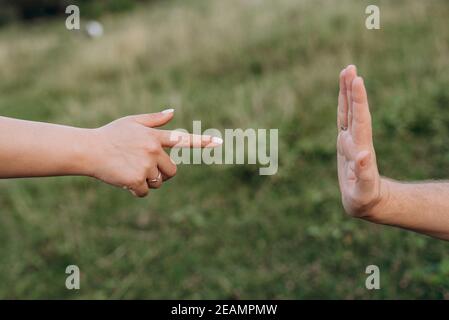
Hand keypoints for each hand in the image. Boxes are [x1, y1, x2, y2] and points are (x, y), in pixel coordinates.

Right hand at [88, 109, 219, 196]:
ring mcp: (146, 165)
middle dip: (161, 174)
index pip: (184, 140)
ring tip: (130, 171)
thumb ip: (154, 120)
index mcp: (155, 137)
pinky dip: (136, 190)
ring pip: (159, 182)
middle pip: (172, 171)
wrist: (89, 150)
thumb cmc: (110, 135)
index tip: (220, 143)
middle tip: (144, 169)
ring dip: (147, 182)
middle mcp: (154, 150)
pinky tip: (123, 180)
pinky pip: (145, 191)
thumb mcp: (131, 122)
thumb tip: (173, 112)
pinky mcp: (137, 179)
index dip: (203, 142)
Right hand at [337, 65, 386, 217]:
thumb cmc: (364, 199)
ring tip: (347, 72)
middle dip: (352, 90)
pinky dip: (343, 105)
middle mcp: (357, 140)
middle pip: (354, 111)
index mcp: (360, 149)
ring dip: (347, 93)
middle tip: (350, 68)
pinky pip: (343, 120)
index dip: (358, 101)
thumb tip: (364, 155)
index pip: (360, 120)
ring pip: (348, 112)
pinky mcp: (345, 144)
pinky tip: (343, 95)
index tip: (357, 81)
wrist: (370, 200)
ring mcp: (351, 141)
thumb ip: (364, 174)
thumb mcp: (363, 191)